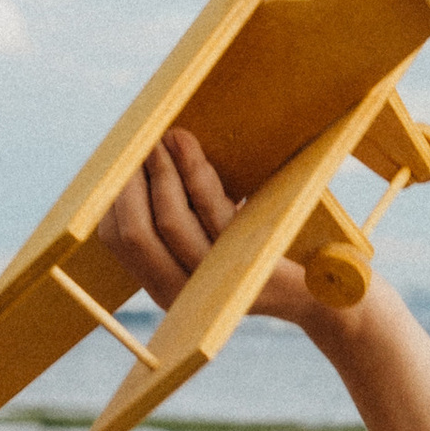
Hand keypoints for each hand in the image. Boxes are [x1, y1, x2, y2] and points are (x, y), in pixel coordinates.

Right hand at [98, 126, 323, 326]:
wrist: (318, 292)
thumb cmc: (259, 251)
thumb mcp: (212, 238)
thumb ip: (181, 212)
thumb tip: (148, 154)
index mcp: (163, 285)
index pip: (116, 241)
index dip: (111, 198)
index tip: (118, 160)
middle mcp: (179, 292)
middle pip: (133, 235)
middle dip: (130, 182)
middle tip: (137, 142)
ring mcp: (212, 281)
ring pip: (170, 222)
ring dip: (162, 172)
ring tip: (163, 138)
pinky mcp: (246, 261)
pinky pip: (212, 213)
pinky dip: (194, 174)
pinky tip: (187, 146)